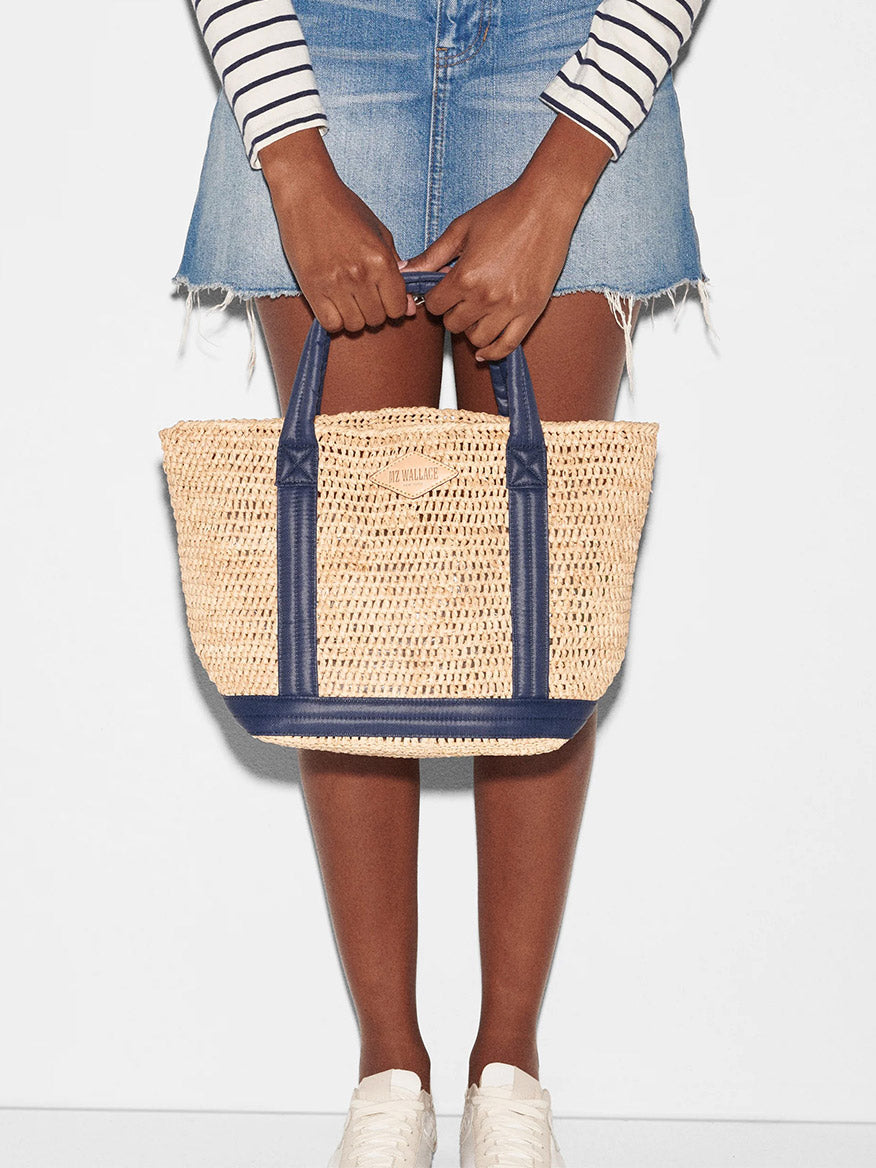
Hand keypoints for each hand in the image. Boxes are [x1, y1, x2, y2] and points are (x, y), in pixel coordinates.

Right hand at [259, 129, 417, 332]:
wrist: (307, 192)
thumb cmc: (345, 208)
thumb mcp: (379, 234)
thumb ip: (396, 270)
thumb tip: (409, 306)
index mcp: (381, 261)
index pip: (397, 308)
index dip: (393, 307)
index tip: (384, 298)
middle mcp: (360, 275)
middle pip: (377, 320)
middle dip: (374, 312)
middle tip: (364, 296)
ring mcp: (335, 284)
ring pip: (355, 326)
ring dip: (354, 317)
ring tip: (347, 298)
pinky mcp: (312, 288)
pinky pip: (331, 325)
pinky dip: (334, 320)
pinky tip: (333, 304)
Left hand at [402, 114, 611, 360]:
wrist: (545, 205)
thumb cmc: (503, 211)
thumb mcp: (460, 229)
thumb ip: (431, 256)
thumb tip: (405, 271)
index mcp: (465, 276)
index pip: (435, 306)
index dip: (435, 298)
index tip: (443, 290)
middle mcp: (486, 297)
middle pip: (453, 325)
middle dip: (452, 312)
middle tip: (461, 298)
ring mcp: (510, 307)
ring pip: (477, 339)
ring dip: (472, 330)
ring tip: (476, 314)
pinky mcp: (531, 311)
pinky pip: (508, 345)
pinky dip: (494, 352)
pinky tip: (485, 349)